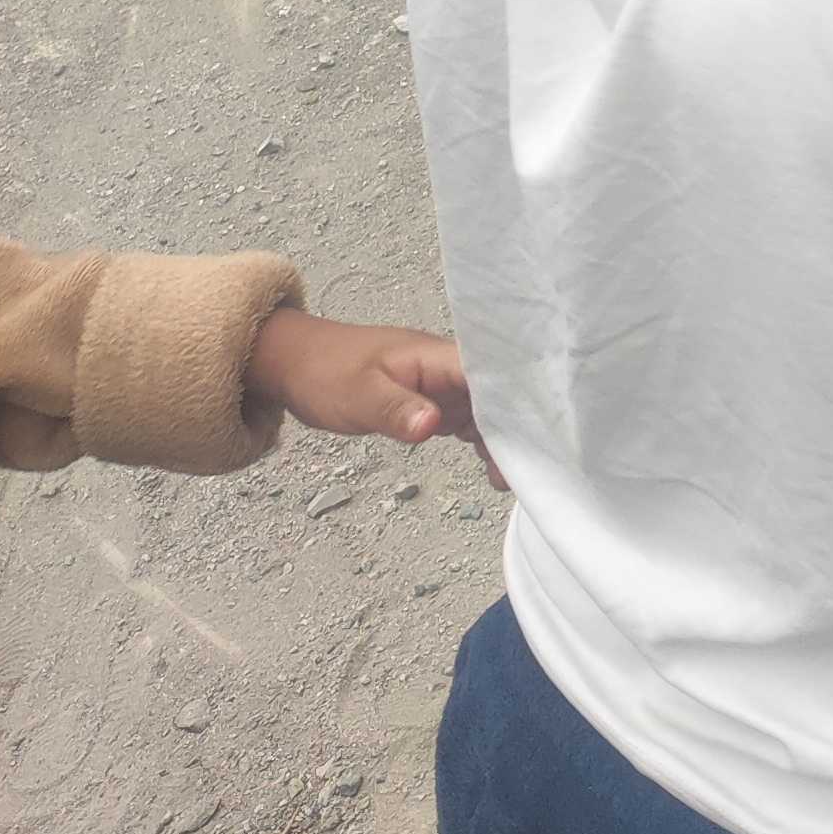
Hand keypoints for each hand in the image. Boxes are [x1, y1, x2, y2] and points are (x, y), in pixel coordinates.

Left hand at [249, 305, 498, 478]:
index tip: (535, 434)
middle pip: (497, 395)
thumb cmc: (326, 373)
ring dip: (501, 438)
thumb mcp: (359, 395)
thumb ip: (396, 409)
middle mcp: (449, 368)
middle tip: (523, 471)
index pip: (491, 375)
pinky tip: (491, 464)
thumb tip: (433, 425)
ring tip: (508, 477)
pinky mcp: (432, 402)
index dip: (517, 401)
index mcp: (439, 357)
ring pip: (486, 410)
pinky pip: (468, 418)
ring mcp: (442, 385)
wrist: (297, 363)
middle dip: (516, 428)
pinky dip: (482, 439)